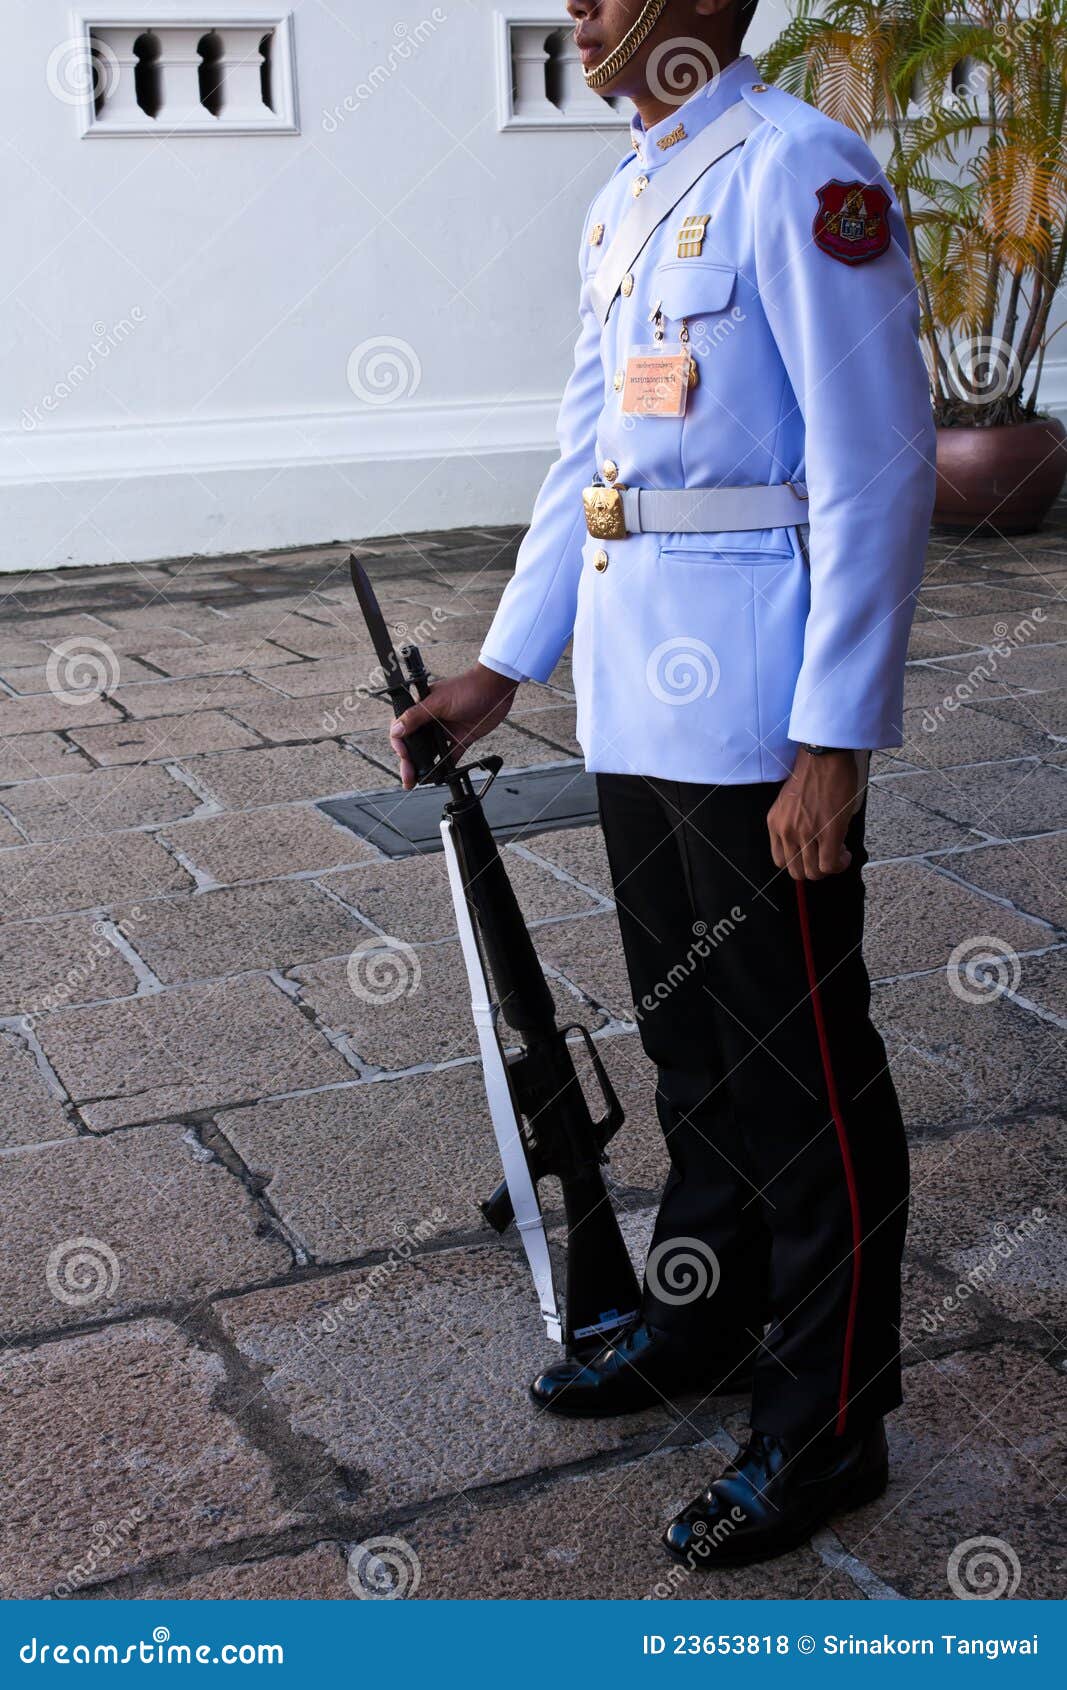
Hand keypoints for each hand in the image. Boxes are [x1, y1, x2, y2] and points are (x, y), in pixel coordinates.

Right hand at [390, 663, 518, 788]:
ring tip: (420, 781)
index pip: (403, 729)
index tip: (403, 756)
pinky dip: (446, 766)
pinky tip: (441, 776)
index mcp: (422, 709)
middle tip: (408, 778)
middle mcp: (432, 721)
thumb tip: (395, 730)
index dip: (400, 744)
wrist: (496, 689)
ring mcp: (446, 730)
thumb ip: (416, 716)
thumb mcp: (438, 702)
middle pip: (415, 745)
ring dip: (425, 766)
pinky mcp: (461, 738)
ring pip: (431, 752)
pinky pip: (451, 755)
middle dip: (409, 762)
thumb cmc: (468, 687)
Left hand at [767, 750, 863, 880]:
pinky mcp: (828, 832)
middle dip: (815, 869)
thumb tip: (809, 844)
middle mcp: (786, 831)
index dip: (800, 862)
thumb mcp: (790, 802)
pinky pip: (830, 864)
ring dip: (829, 868)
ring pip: (814, 872)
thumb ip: (793, 823)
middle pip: (797, 871)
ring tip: (839, 852)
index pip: (781, 860)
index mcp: (775, 823)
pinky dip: (839, 864)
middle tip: (828, 854)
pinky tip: (845, 854)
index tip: (813, 853)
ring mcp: (806, 833)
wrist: (823, 755)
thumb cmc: (812, 773)